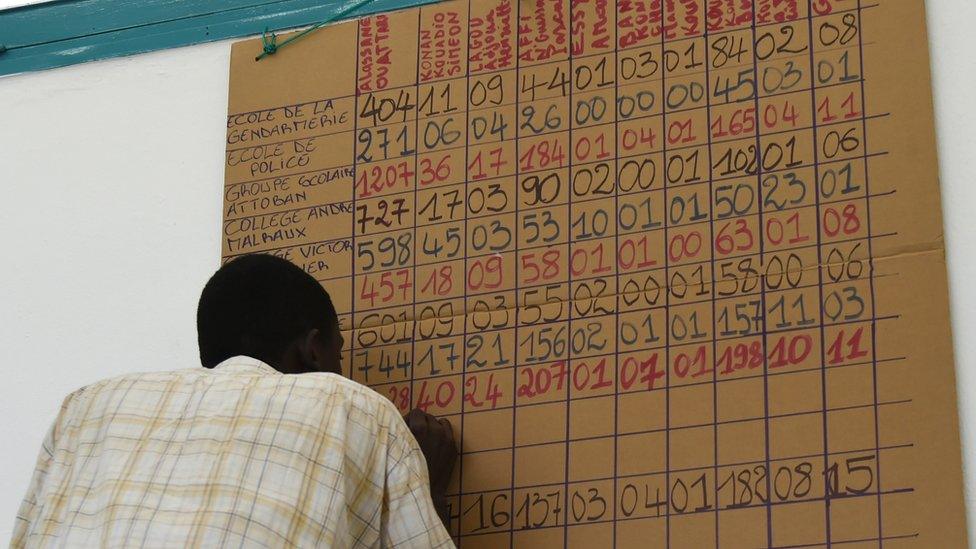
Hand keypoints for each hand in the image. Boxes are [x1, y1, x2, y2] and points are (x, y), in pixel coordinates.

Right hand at [404, 408, 456, 524]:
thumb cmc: (406, 471)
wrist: (425, 492)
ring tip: (427, 440)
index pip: (416, 412)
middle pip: (428, 417)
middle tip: (415, 437)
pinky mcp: (453, 447)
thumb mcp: (398, 448)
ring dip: (433, 428)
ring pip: (440, 422)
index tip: (406, 430)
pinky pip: (448, 431)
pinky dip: (442, 434)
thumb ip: (401, 432)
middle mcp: (434, 429)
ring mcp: (446, 438)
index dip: (410, 420)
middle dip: (421, 424)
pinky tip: (436, 445)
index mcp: (419, 428)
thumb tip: (400, 422)